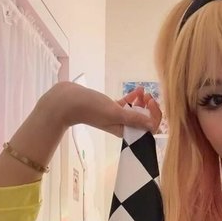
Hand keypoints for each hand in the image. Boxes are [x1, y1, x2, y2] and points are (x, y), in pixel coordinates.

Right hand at [39, 82, 161, 137]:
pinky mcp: (110, 108)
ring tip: (144, 92)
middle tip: (150, 97)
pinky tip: (138, 89)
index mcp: (124, 131)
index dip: (154, 117)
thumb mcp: (115, 112)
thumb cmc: (91, 108)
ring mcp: (116, 117)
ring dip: (143, 103)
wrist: (67, 102)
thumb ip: (134, 118)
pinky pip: (126, 105)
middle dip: (150, 109)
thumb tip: (152, 125)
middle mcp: (122, 126)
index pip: (147, 129)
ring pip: (136, 111)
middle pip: (144, 121)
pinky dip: (133, 98)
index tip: (152, 103)